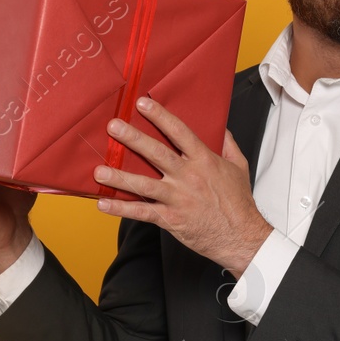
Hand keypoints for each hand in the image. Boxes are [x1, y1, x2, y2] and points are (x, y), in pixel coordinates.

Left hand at [93, 97, 272, 274]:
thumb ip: (228, 144)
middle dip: (133, 139)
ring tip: (99, 170)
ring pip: (144, 185)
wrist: (241, 236)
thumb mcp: (239, 166)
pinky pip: (142, 212)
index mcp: (204, 160)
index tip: (142, 103)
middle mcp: (188, 177)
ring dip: (119, 177)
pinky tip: (103, 203)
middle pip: (156, 154)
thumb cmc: (239, 202)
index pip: (179, 132)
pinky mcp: (171, 219)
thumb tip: (219, 127)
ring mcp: (178, 199)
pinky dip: (121, 208)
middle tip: (113, 127)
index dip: (160, 116)